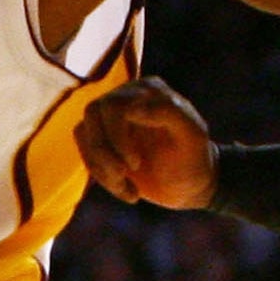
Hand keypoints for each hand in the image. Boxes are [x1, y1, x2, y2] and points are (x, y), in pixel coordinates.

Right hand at [79, 78, 217, 208]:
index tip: (136, 164)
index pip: (113, 104)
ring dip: (100, 167)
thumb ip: (169, 112)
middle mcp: (126, 98)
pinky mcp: (103, 140)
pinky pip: (85, 152)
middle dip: (104, 151)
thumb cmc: (195, 158)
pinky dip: (100, 175)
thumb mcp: (193, 136)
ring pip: (84, 132)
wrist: (191, 185)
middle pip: (92, 113)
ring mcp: (112, 119)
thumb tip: (134, 106)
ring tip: (128, 188)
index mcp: (148, 91)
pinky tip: (126, 189)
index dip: (116, 136)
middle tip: (125, 175)